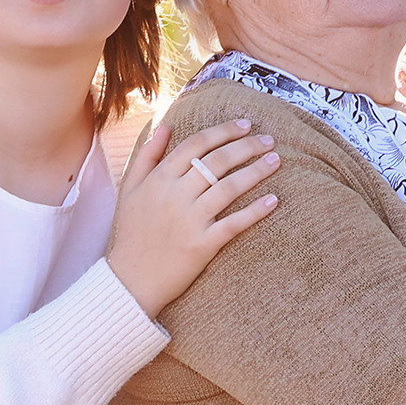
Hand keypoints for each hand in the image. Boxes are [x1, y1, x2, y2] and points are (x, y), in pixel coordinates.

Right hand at [108, 119, 279, 316]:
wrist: (130, 280)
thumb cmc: (131, 233)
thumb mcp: (130, 189)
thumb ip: (147, 156)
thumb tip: (165, 126)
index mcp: (158, 179)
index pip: (196, 144)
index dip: (223, 131)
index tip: (245, 124)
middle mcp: (174, 196)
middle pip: (217, 161)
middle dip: (247, 146)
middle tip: (269, 139)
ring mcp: (189, 220)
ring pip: (229, 188)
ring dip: (256, 171)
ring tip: (276, 161)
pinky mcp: (202, 245)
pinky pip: (234, 223)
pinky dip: (255, 211)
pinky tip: (273, 200)